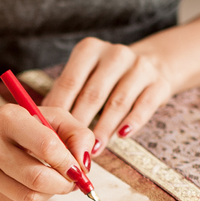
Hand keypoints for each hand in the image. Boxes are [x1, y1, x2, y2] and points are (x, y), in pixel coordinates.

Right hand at [0, 101, 96, 200]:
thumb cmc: (15, 124)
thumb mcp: (48, 116)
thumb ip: (76, 134)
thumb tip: (86, 165)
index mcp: (8, 118)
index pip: (48, 147)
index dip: (70, 163)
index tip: (80, 169)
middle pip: (39, 178)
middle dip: (64, 184)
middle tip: (73, 181)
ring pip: (30, 196)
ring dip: (51, 193)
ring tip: (55, 181)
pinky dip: (34, 196)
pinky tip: (31, 183)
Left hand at [45, 37, 174, 154]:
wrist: (154, 62)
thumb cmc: (107, 76)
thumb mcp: (85, 75)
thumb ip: (65, 94)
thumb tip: (40, 121)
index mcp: (90, 50)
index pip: (70, 82)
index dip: (60, 110)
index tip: (51, 134)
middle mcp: (115, 54)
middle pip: (93, 94)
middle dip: (80, 124)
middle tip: (69, 148)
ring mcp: (140, 67)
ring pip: (118, 102)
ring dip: (104, 129)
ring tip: (93, 150)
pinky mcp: (159, 83)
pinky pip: (144, 106)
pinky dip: (132, 122)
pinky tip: (122, 136)